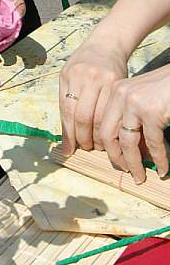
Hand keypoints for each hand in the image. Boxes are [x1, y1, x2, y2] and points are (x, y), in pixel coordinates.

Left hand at [59, 38, 127, 153]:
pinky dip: (109, 126)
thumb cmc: (83, 63)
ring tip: (97, 144)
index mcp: (69, 76)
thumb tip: (65, 135)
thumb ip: (65, 101)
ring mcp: (103, 80)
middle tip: (84, 148)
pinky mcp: (118, 82)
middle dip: (83, 138)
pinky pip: (112, 111)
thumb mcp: (68, 76)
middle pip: (83, 117)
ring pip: (100, 117)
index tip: (68, 149)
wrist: (106, 44)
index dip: (68, 134)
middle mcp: (85, 78)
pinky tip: (108, 133)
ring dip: (98, 136)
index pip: (67, 112)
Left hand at [99, 65, 169, 182]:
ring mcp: (135, 103)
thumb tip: (129, 151)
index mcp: (114, 91)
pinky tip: (163, 168)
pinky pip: (153, 143)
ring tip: (140, 176)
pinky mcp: (152, 112)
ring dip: (134, 164)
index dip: (106, 146)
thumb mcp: (141, 100)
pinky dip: (159, 159)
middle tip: (126, 172)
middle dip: (116, 158)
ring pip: (127, 142)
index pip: (101, 124)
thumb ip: (132, 119)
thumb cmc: (165, 88)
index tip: (114, 160)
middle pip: (108, 135)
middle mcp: (120, 95)